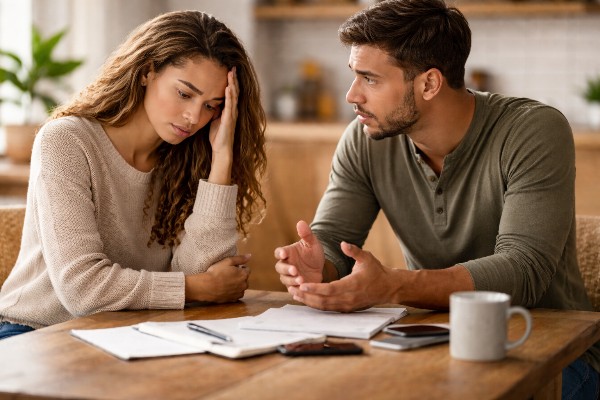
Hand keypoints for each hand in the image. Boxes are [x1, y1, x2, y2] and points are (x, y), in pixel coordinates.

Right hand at [185, 253, 249, 302]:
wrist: (207, 287)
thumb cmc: (217, 272)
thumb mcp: (228, 261)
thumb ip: (240, 259)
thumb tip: (250, 256)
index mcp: (244, 274)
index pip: (247, 269)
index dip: (240, 268)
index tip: (232, 268)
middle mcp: (244, 285)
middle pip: (245, 279)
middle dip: (239, 276)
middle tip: (228, 275)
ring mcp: (239, 293)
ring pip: (241, 287)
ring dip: (237, 284)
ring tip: (226, 282)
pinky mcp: (233, 299)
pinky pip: (236, 294)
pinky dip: (233, 292)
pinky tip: (225, 289)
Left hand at [208, 67, 238, 183]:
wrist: (221, 150)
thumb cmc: (217, 136)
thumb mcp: (214, 119)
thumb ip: (215, 109)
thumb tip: (211, 100)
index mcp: (230, 110)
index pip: (231, 93)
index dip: (232, 81)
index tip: (230, 70)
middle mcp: (233, 111)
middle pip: (235, 92)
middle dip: (234, 79)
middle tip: (233, 66)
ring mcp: (232, 115)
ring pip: (233, 97)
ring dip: (233, 84)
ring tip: (231, 74)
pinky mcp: (229, 120)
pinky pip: (230, 106)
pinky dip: (229, 97)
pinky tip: (228, 88)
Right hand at [274, 220, 324, 290]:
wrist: (319, 268)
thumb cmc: (313, 253)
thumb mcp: (313, 243)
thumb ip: (306, 234)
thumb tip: (301, 222)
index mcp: (288, 253)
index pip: (279, 252)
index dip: (280, 253)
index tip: (284, 253)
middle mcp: (286, 265)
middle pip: (279, 267)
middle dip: (286, 269)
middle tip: (295, 270)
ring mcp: (289, 276)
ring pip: (285, 279)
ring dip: (291, 280)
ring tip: (301, 279)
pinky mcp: (294, 286)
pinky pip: (291, 289)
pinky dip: (295, 290)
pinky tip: (300, 290)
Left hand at [293, 242, 395, 311]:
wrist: (388, 287)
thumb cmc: (376, 271)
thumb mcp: (366, 257)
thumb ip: (354, 251)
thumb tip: (343, 243)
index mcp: (353, 285)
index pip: (330, 289)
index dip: (315, 289)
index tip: (302, 285)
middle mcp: (349, 298)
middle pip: (324, 301)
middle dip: (307, 297)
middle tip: (293, 289)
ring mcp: (348, 305)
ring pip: (325, 307)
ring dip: (310, 302)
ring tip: (296, 294)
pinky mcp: (347, 309)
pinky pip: (329, 309)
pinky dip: (317, 305)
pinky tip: (307, 299)